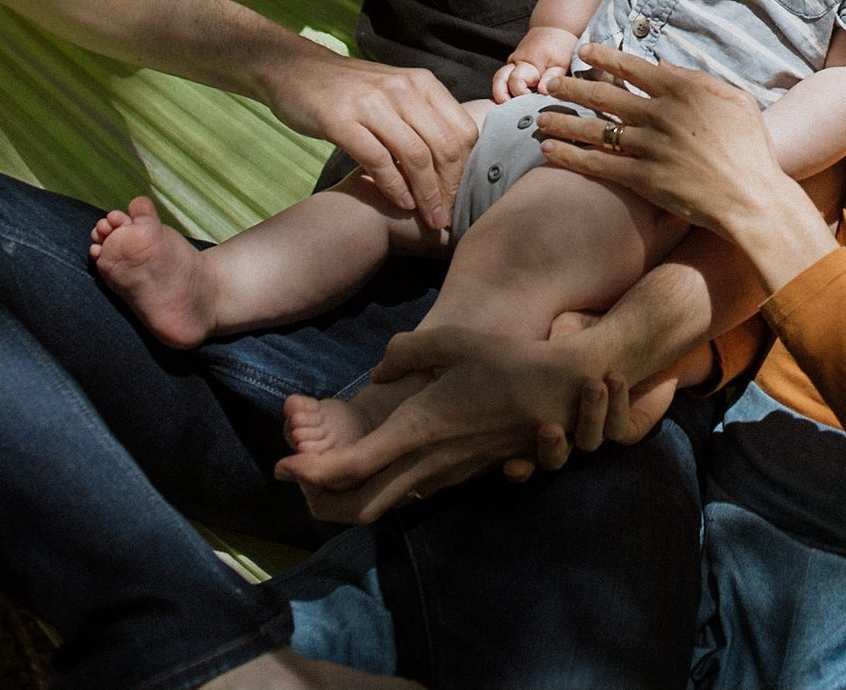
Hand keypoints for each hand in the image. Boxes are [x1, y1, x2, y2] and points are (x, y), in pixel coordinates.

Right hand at [262, 51, 476, 231]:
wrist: (295, 69)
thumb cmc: (350, 90)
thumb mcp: (396, 93)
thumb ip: (424, 117)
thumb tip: (456, 159)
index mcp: (422, 83)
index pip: (461, 129)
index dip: (467, 168)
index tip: (462, 195)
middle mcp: (402, 90)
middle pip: (443, 145)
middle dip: (450, 186)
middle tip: (447, 215)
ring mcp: (371, 103)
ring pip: (415, 155)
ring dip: (426, 193)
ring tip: (430, 217)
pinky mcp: (340, 119)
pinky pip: (378, 160)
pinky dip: (394, 186)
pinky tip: (401, 202)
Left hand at [276, 322, 619, 522]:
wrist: (561, 393)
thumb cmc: (507, 361)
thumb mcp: (452, 340)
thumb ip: (406, 351)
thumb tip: (379, 372)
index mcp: (416, 430)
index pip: (350, 468)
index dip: (309, 474)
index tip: (284, 466)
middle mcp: (426, 462)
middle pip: (358, 505)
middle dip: (320, 501)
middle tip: (299, 475)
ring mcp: (445, 474)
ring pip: (384, 504)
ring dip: (349, 497)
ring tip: (326, 470)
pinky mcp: (461, 474)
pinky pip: (409, 492)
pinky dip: (380, 488)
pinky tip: (376, 461)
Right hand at [492, 26, 578, 102]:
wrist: (554, 27)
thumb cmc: (559, 45)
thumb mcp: (561, 63)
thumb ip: (552, 78)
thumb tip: (542, 93)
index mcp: (526, 63)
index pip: (516, 82)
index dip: (521, 95)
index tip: (531, 103)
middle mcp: (515, 63)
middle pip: (499, 81)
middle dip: (501, 97)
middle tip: (509, 111)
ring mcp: (512, 64)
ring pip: (499, 80)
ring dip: (501, 95)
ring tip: (508, 109)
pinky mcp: (513, 66)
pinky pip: (504, 79)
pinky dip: (506, 91)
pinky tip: (513, 102)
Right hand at [494, 310, 685, 478]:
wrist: (633, 331)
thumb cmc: (589, 330)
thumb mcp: (566, 326)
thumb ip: (552, 339)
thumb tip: (546, 351)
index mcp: (540, 412)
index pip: (521, 451)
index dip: (516, 465)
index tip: (510, 463)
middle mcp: (567, 429)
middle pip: (553, 459)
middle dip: (550, 450)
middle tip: (550, 429)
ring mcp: (597, 430)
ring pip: (588, 442)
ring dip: (589, 418)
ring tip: (594, 386)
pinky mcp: (628, 428)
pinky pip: (619, 429)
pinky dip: (616, 406)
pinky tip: (615, 379)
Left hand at [538, 46, 837, 291]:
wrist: (753, 198)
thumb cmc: (752, 149)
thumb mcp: (734, 100)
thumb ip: (697, 78)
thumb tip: (661, 64)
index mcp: (683, 90)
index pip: (633, 67)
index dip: (604, 57)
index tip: (582, 51)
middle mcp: (661, 114)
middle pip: (605, 95)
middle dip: (572, 87)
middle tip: (547, 83)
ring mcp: (650, 147)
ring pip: (595, 130)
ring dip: (563, 122)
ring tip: (538, 118)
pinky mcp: (643, 179)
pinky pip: (599, 165)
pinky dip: (571, 157)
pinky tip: (550, 152)